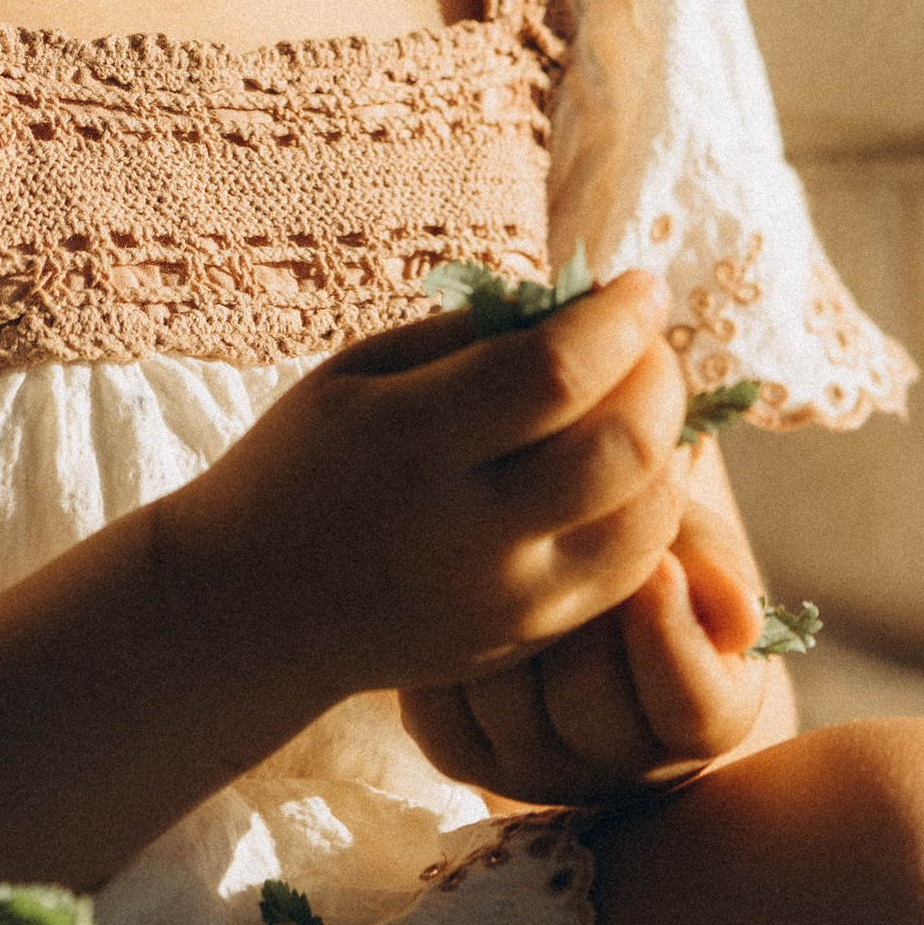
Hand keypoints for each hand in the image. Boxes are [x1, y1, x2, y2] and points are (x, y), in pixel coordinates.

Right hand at [157, 271, 689, 720]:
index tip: (640, 283)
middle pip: (621, 449)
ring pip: (647, 520)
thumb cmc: (305, 463)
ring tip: (646, 395)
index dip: (620, 319)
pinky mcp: (524, 640)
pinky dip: (655, 506)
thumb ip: (472, 334)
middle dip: (661, 375)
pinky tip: (637, 463)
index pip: (556, 374)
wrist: (251, 611)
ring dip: (671, 441)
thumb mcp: (362, 371)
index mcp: (410, 442)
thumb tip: (585, 302)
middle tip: (648, 338)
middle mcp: (466, 533)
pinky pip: (629, 573)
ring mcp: (503, 602)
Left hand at [398, 477, 773, 802]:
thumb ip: (716, 571)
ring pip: (505, 696)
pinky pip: (438, 703)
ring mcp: (531, 769)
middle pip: (587, 697)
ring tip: (511, 553)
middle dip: (582, 608)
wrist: (562, 568)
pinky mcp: (457, 753)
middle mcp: (616, 768)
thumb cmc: (646, 551)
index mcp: (700, 723)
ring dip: (508, 615)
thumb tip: (740, 621)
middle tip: (566, 535)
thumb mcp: (692, 548)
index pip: (691, 703)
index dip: (670, 631)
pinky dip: (446, 640)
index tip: (658, 561)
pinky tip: (459, 590)